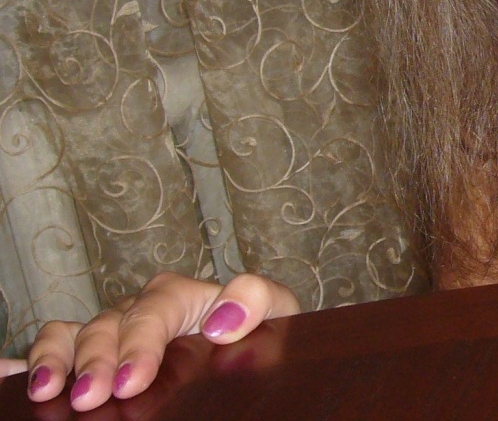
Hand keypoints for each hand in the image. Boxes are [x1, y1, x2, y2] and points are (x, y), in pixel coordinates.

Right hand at [22, 271, 299, 409]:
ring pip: (72, 333)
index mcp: (183, 296)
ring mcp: (114, 334)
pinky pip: (54, 347)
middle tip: (88, 397)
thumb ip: (256, 302)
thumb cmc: (260, 331)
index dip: (139, 342)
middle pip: (107, 324)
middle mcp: (141, 311)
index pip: (153, 309)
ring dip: (55, 359)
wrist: (255, 347)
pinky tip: (8, 377)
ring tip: (46, 392)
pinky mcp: (96, 357)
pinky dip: (26, 361)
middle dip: (93, 359)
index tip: (130, 380)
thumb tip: (221, 320)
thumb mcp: (276, 312)